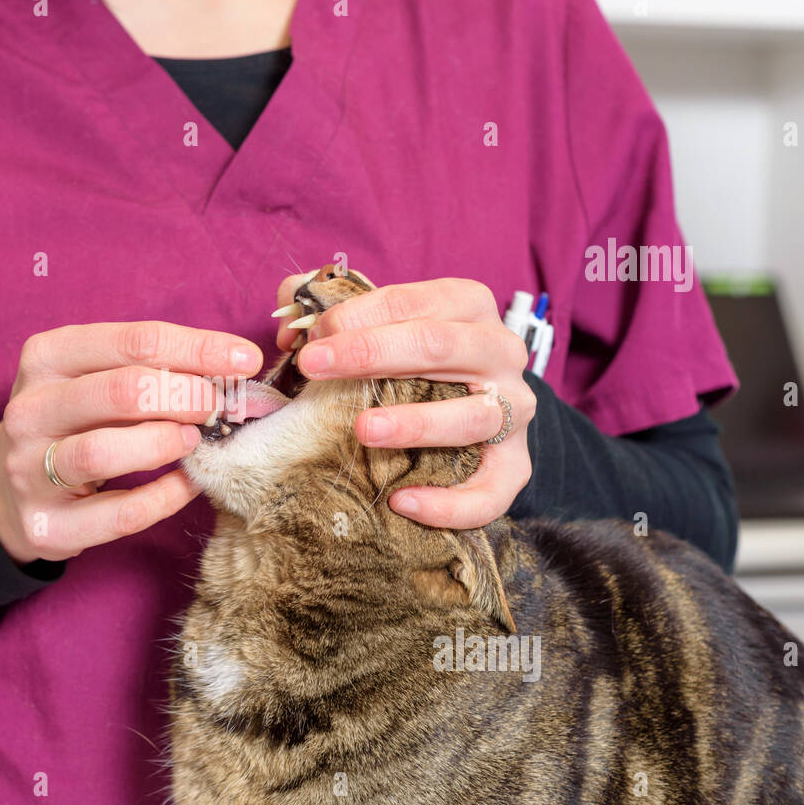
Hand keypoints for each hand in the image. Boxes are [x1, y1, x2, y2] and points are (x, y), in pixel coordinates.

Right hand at [0, 321, 262, 563]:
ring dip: (164, 443)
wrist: (11, 489)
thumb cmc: (75, 422)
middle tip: (218, 407)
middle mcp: (30, 409)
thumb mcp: (96, 380)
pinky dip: (163, 498)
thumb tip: (235, 369)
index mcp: (47, 358)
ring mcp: (29, 469)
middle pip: (120, 391)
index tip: (244, 360)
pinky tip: (187, 485)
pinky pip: (116, 513)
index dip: (198, 349)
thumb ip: (153, 370)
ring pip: (103, 451)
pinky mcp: (45, 524)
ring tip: (194, 441)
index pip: (133, 342)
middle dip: (185, 397)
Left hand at [276, 277, 534, 529]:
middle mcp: (500, 351)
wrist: (467, 411)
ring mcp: (514, 409)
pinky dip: (450, 502)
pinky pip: (493, 490)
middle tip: (313, 366)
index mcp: (467, 306)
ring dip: (416, 423)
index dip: (357, 316)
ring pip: (473, 416)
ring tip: (363, 431)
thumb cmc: (405, 363)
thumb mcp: (372, 326)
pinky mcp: (516, 465)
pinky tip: (403, 502)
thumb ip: (325, 313)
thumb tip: (288, 327)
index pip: (412, 301)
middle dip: (371, 353)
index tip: (311, 339)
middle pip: (440, 345)